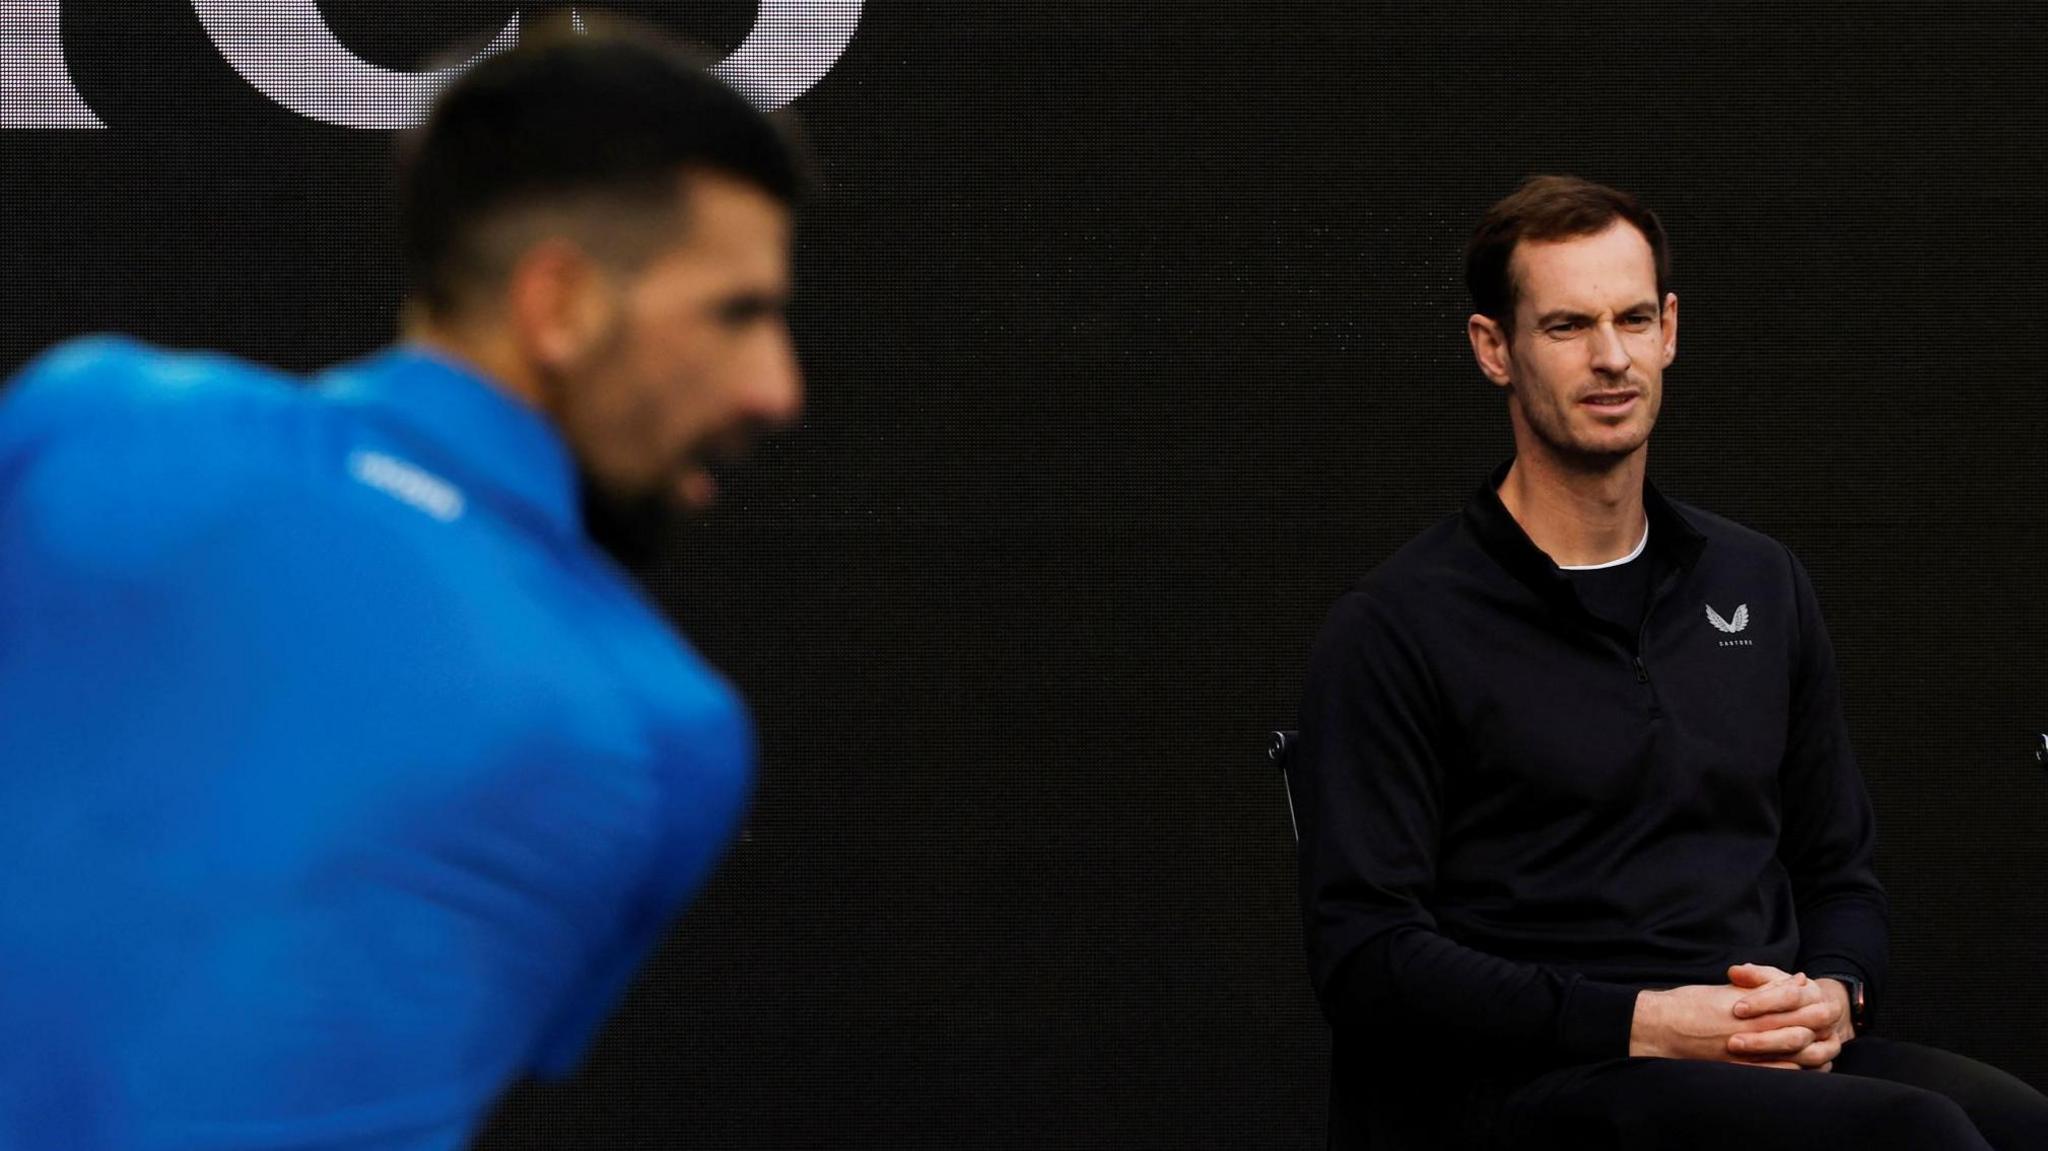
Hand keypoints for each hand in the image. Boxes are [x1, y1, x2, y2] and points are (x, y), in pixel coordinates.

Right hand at [1629, 971, 1840, 1068]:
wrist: (1658, 1026)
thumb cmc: (1688, 1003)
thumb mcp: (1725, 989)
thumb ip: (1760, 986)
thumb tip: (1795, 981)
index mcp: (1746, 1007)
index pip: (1792, 1005)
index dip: (1811, 1004)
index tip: (1823, 1001)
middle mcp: (1748, 1030)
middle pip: (1797, 1030)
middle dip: (1817, 1026)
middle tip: (1831, 1022)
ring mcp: (1743, 1053)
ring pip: (1790, 1054)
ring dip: (1809, 1050)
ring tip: (1821, 1045)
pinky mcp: (1735, 1068)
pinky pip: (1774, 1073)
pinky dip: (1792, 1069)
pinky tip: (1801, 1066)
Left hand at [1728, 964, 1852, 1070]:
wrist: (1816, 1012)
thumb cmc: (1786, 994)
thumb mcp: (1773, 979)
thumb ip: (1754, 975)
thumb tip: (1734, 972)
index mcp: (1813, 993)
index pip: (1790, 996)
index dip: (1763, 1002)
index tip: (1737, 1009)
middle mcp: (1826, 1017)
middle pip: (1800, 1029)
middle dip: (1764, 1037)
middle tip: (1733, 1041)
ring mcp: (1829, 1041)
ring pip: (1807, 1053)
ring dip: (1774, 1056)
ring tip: (1743, 1056)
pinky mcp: (1827, 1061)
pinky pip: (1810, 1071)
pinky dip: (1786, 1071)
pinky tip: (1759, 1070)